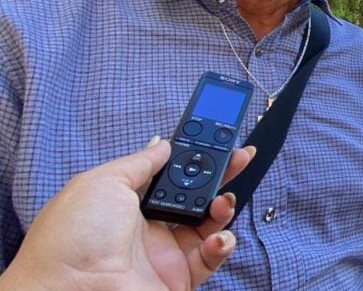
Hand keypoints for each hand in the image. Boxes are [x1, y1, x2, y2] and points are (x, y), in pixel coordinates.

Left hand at [0, 138, 253, 290]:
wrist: (70, 290)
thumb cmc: (74, 235)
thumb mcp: (103, 181)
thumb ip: (140, 162)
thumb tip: (164, 144)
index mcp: (128, 201)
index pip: (172, 173)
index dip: (195, 156)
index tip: (218, 138)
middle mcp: (148, 226)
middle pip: (195, 195)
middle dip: (220, 175)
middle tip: (241, 157)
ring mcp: (164, 253)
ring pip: (209, 224)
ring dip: (223, 207)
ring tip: (222, 201)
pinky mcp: (178, 278)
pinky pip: (211, 258)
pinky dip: (222, 245)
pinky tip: (218, 236)